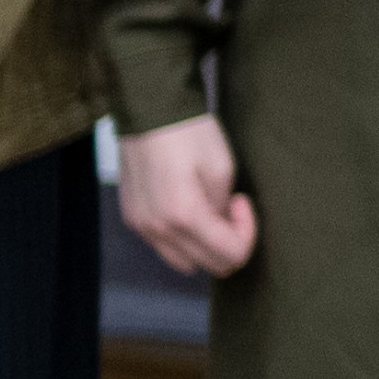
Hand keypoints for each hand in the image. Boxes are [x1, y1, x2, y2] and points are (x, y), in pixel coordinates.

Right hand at [118, 113, 256, 277]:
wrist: (149, 111)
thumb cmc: (189, 133)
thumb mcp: (222, 168)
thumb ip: (223, 208)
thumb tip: (218, 223)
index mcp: (185, 215)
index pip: (230, 255)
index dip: (247, 234)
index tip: (241, 202)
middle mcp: (158, 228)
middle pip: (208, 266)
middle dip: (228, 244)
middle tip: (230, 211)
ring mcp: (141, 226)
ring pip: (183, 262)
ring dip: (204, 246)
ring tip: (208, 212)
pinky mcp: (132, 218)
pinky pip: (163, 246)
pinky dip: (182, 238)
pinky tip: (186, 208)